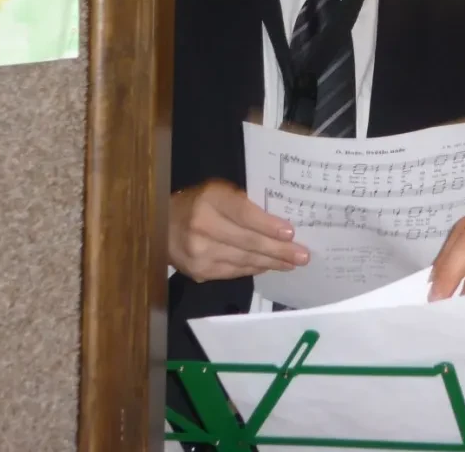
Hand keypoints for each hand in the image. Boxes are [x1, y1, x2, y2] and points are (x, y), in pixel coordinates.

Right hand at [169, 179, 309, 281]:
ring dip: (271, 263)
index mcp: (210, 199)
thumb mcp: (218, 192)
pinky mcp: (199, 272)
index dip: (268, 225)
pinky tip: (268, 266)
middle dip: (279, 250)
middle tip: (302, 255)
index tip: (290, 233)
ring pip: (244, 260)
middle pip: (247, 242)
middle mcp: (202, 226)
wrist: (161, 225)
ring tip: (292, 263)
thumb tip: (279, 222)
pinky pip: (235, 272)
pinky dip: (254, 268)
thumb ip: (243, 203)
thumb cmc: (199, 203)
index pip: (243, 214)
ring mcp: (199, 253)